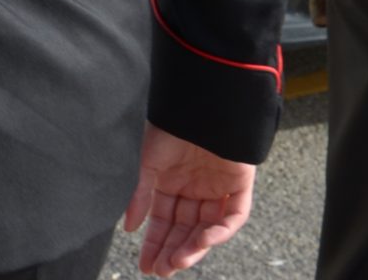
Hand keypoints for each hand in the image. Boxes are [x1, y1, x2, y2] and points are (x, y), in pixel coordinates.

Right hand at [122, 123, 254, 275]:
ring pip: (208, 227)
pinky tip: (203, 240)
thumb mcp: (149, 164)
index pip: (164, 221)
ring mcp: (218, 188)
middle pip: (185, 229)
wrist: (201, 104)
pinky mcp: (239, 184)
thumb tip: (129, 227)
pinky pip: (234, 215)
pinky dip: (221, 231)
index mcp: (172, 183)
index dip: (155, 243)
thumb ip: (141, 197)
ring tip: (177, 261)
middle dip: (173, 251)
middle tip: (161, 270)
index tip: (145, 265)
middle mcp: (195, 189)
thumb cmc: (171, 127)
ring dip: (194, 246)